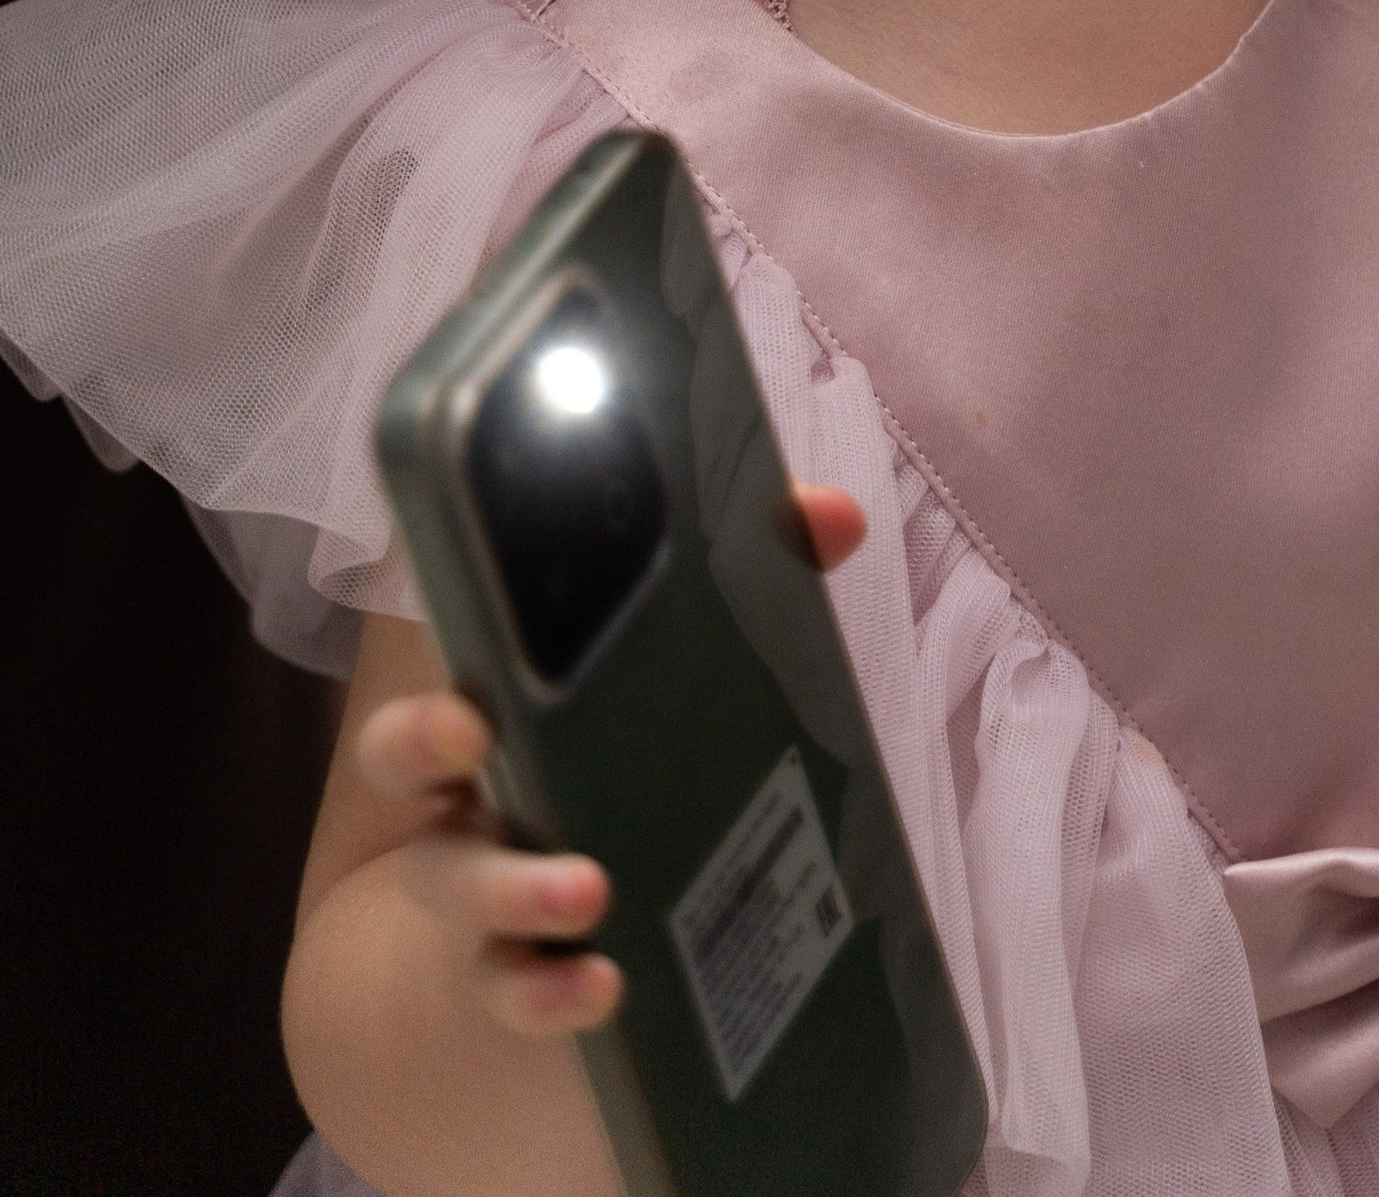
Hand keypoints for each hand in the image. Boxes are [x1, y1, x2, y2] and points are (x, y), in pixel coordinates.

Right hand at [325, 480, 867, 1051]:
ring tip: (587, 897)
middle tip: (484, 750)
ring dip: (514, 895)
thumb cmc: (645, 752)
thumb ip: (759, 578)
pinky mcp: (528, 975)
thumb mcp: (694, 671)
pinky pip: (514, 991)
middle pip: (415, 783)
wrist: (627, 906)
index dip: (428, 719)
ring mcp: (491, 901)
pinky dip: (549, 994)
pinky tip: (600, 989)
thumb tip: (832, 515)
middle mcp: (473, 808)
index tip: (471, 716)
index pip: (429, 715)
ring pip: (462, 895)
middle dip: (438, 768)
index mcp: (503, 726)